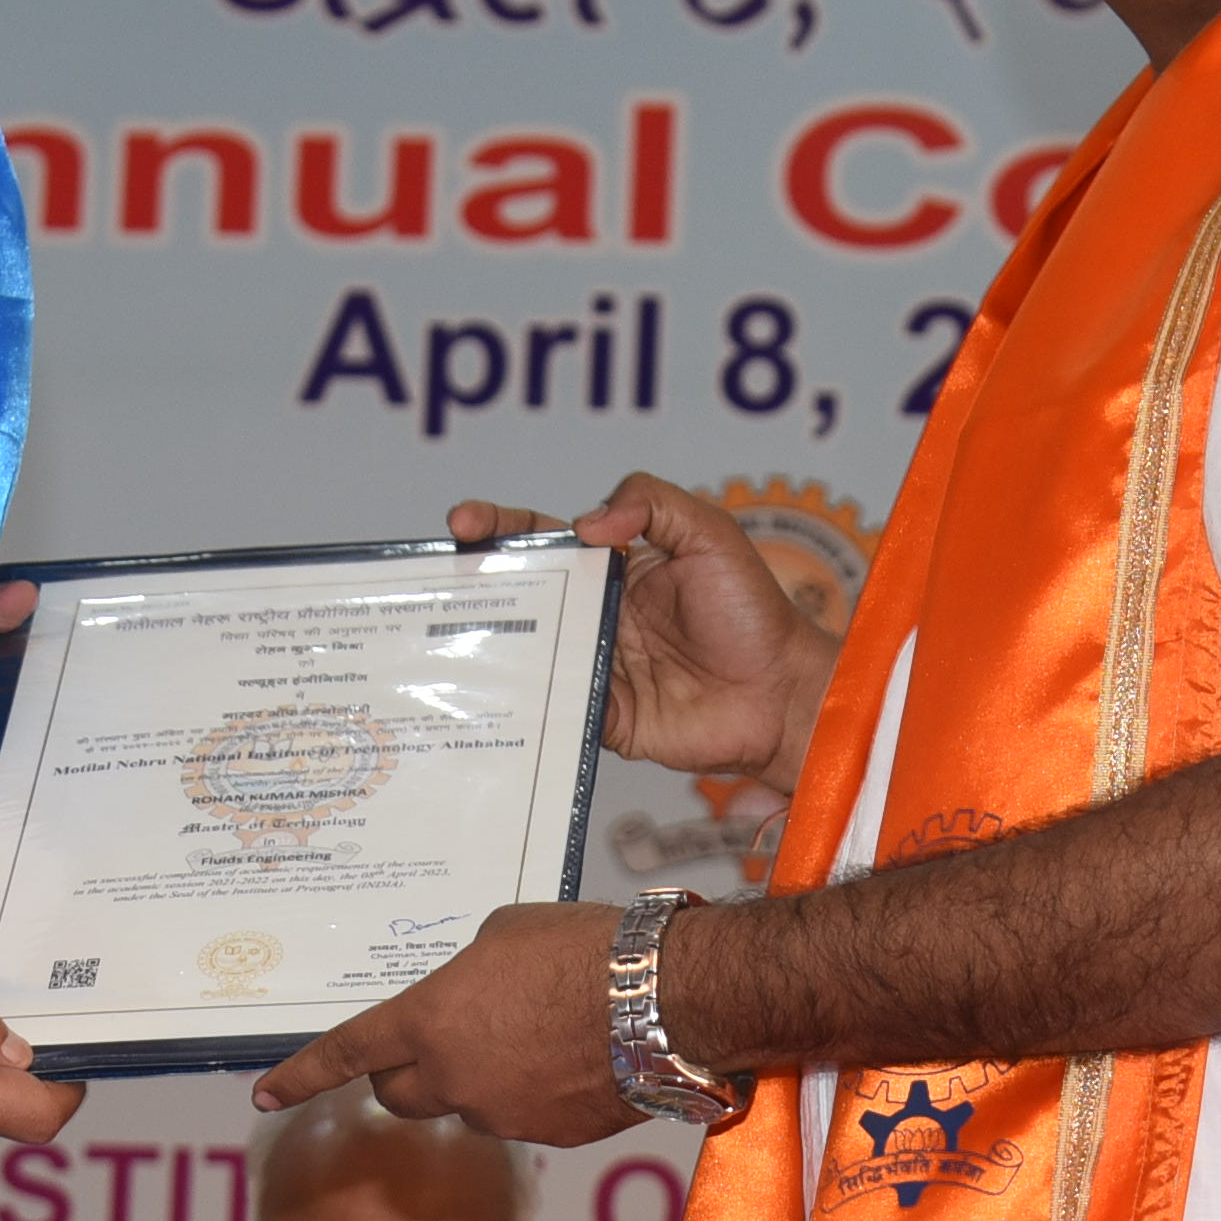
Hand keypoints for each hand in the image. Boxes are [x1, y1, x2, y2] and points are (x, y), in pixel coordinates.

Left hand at [254, 900, 647, 1143]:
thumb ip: (466, 975)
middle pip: (401, 1095)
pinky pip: (528, 1119)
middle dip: (406, 1075)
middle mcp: (454, 1080)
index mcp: (428, 1021)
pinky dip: (539, 1095)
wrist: (666, 996)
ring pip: (472, 1105)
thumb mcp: (504, 934)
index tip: (265, 1092)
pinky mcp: (553, 1138)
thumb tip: (470, 998)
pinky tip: (579, 1059)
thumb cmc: (585, 948)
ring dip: (487, 1079)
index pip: (347, 1053)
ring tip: (544, 1034)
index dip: (302, 1073)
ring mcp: (504, 1116)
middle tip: (439, 1044)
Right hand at [451, 479, 836, 801]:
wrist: (782, 693)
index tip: (465, 523)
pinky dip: (525, 702)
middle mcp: (595, 615)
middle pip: (520, 595)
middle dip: (472, 583)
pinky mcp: (601, 716)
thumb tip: (586, 522)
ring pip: (526, 652)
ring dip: (485, 643)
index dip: (500, 527)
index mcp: (615, 567)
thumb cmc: (754, 613)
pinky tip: (491, 692)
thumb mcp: (709, 533)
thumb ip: (651, 503)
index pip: (544, 538)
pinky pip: (553, 707)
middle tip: (438, 576)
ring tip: (443, 632)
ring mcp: (594, 666)